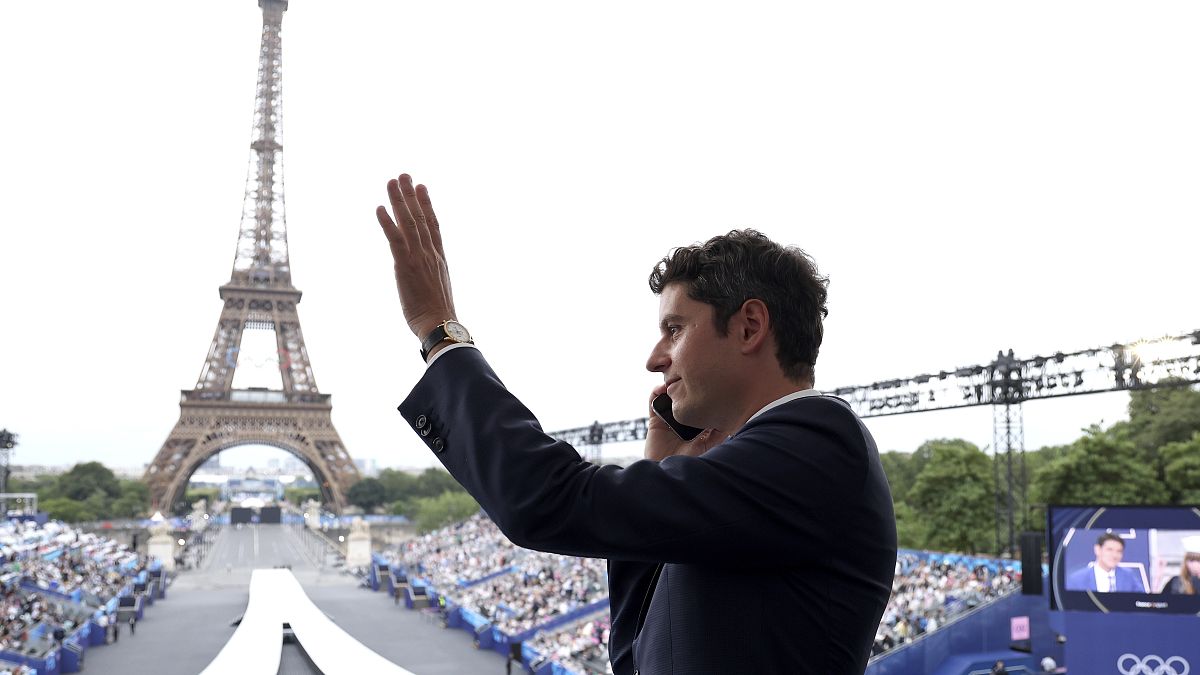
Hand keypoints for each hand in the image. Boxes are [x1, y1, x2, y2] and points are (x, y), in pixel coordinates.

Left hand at [375, 174, 455, 339]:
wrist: (440, 324)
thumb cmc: (438, 314)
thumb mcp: (437, 289)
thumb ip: (430, 275)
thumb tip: (424, 276)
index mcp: (439, 258)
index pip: (433, 225)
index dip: (427, 205)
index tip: (422, 188)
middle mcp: (430, 253)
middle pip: (420, 218)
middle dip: (412, 195)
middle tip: (405, 175)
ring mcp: (419, 258)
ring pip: (408, 223)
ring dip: (399, 200)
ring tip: (393, 181)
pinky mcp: (406, 266)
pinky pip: (395, 239)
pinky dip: (387, 223)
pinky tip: (379, 208)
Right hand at [644, 385, 724, 461]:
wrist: (669, 474)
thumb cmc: (691, 462)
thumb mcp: (710, 446)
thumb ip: (718, 432)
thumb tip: (730, 416)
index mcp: (697, 425)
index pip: (700, 403)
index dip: (702, 392)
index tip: (706, 381)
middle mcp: (684, 420)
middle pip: (684, 398)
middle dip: (686, 386)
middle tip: (690, 377)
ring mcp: (670, 420)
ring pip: (670, 397)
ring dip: (671, 387)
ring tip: (675, 381)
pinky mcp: (655, 422)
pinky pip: (653, 403)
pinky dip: (655, 393)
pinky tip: (661, 390)